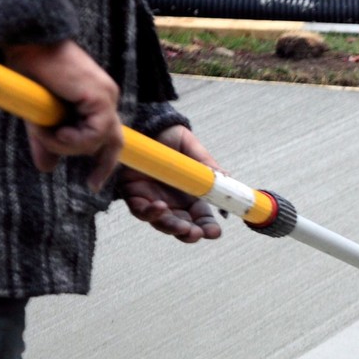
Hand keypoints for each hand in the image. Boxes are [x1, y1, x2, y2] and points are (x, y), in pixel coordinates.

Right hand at [4, 41, 124, 187]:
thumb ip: (46, 141)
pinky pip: (93, 133)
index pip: (108, 135)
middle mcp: (105, 98)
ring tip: (44, 132)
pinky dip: (71, 139)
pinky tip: (53, 130)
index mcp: (95, 100)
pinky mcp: (99, 97)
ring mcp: (105, 97)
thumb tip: (46, 168)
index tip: (93, 182)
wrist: (23, 43)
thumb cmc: (27, 72)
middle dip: (104, 165)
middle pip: (115, 141)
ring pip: (98, 141)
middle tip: (92, 185)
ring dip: (67, 145)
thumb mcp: (38, 117)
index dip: (104, 159)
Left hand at [119, 126, 223, 242]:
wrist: (145, 124)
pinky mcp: (133, 194)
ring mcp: (152, 200)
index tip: (214, 232)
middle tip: (197, 233)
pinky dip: (150, 213)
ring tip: (183, 227)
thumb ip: (207, 165)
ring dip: (172, 228)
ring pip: (162, 223)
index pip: (201, 219)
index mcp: (190, 196)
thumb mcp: (193, 149)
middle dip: (190, 234)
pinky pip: (140, 210)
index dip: (208, 228)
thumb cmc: (170, 137)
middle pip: (182, 227)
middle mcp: (172, 202)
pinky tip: (160, 207)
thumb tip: (225, 178)